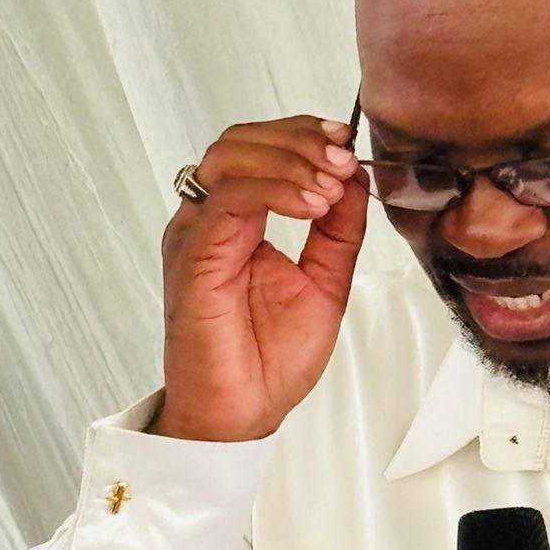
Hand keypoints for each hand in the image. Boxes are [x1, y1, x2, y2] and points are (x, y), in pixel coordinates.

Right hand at [154, 114, 371, 441]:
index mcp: (237, 222)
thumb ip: (339, 231)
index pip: (261, 150)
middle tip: (343, 159)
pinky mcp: (193, 255)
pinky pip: (228, 199)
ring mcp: (197, 234)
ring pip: (229, 159)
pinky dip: (273, 189)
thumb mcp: (326, 282)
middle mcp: (210, 220)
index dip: (304, 135)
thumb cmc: (270, 361)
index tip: (347, 143)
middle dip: (299, 140)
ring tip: (331, 185)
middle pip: (241, 141)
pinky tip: (312, 204)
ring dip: (289, 160)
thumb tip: (355, 179)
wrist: (243, 414)